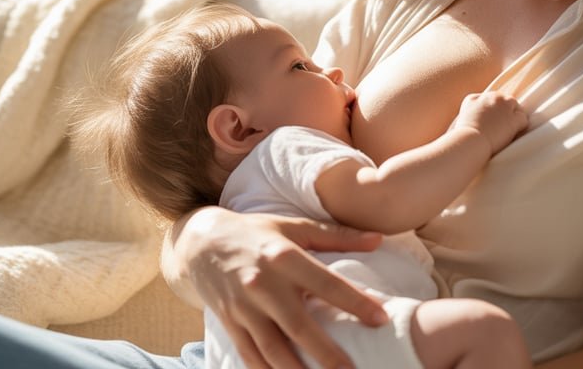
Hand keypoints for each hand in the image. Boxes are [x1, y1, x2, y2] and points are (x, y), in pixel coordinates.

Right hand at [178, 207, 387, 368]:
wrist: (200, 242)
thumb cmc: (256, 234)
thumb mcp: (294, 226)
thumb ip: (337, 235)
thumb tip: (379, 239)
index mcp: (283, 256)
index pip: (325, 282)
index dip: (354, 301)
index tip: (381, 319)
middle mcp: (262, 283)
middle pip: (299, 325)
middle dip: (327, 354)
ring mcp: (243, 306)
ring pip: (272, 348)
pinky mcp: (229, 322)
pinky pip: (250, 355)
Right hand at [453, 91, 527, 155]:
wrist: (470, 141)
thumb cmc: (462, 137)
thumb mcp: (461, 118)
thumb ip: (470, 112)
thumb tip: (477, 117)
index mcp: (475, 98)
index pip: (490, 99)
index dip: (493, 111)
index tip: (491, 121)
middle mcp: (491, 97)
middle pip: (504, 100)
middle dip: (504, 111)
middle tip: (501, 126)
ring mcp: (504, 106)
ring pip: (516, 107)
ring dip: (513, 117)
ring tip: (508, 130)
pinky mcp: (513, 118)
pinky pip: (523, 119)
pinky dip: (520, 127)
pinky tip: (513, 134)